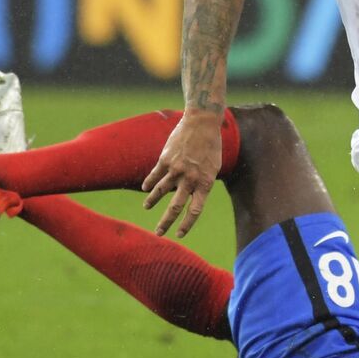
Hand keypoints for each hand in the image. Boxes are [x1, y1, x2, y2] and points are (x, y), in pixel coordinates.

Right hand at [141, 110, 221, 236]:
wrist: (201, 123)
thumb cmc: (211, 146)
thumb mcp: (213, 167)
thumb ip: (202, 183)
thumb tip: (192, 197)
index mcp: (204, 183)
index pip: (195, 210)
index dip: (186, 224)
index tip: (179, 234)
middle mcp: (190, 179)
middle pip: (175, 207)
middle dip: (166, 223)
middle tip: (158, 233)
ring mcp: (176, 169)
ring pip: (160, 191)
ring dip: (152, 201)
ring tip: (147, 207)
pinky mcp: (165, 159)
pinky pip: (154, 176)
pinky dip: (149, 184)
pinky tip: (145, 189)